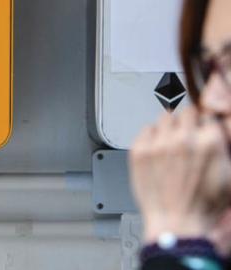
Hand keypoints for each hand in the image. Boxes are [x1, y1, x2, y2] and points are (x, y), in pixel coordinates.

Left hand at [129, 107, 230, 242]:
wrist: (176, 223)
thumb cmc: (203, 206)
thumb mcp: (230, 175)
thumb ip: (222, 147)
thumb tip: (216, 129)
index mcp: (210, 142)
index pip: (206, 115)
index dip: (205, 125)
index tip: (201, 131)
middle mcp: (183, 139)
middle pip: (185, 112)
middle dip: (188, 123)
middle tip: (186, 136)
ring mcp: (159, 144)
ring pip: (164, 118)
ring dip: (169, 127)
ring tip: (171, 143)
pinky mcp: (140, 151)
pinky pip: (145, 130)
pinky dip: (151, 136)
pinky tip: (156, 150)